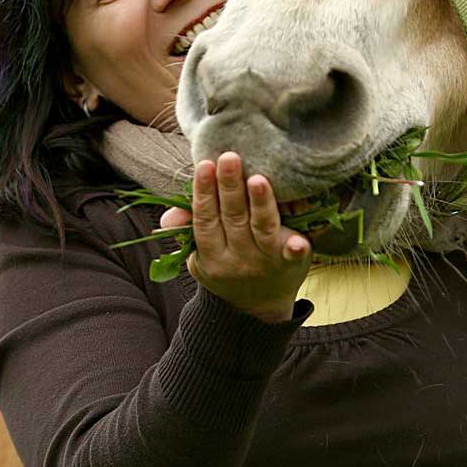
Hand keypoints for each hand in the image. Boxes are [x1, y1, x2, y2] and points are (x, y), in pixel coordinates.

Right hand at [158, 152, 312, 320]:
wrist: (256, 308)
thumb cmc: (226, 268)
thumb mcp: (200, 256)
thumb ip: (187, 230)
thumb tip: (167, 217)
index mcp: (212, 255)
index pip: (205, 220)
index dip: (204, 193)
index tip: (205, 165)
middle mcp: (238, 258)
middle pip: (233, 218)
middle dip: (229, 187)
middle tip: (229, 157)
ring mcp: (266, 261)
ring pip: (262, 228)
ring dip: (260, 203)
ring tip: (257, 179)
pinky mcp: (292, 262)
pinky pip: (294, 255)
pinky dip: (295, 247)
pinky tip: (299, 239)